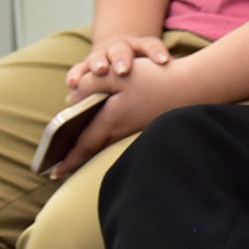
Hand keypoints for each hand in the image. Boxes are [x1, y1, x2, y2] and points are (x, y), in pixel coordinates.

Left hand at [51, 53, 195, 178]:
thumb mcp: (117, 74)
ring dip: (93, 145)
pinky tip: (109, 128)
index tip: (53, 173)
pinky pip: (122, 133)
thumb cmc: (155, 80)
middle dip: (77, 156)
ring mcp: (137, 127)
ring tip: (80, 148)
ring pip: (108, 140)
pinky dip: (109, 135)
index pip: (83, 146)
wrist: (195, 85)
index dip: (67, 160)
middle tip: (62, 166)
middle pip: (94, 146)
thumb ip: (91, 83)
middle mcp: (122, 129)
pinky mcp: (148, 121)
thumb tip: (72, 97)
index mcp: (110, 121)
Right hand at [65, 34, 169, 93]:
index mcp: (140, 46)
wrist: (120, 50)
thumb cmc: (142, 65)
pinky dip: (75, 75)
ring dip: (98, 65)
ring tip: (100, 72)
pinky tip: (73, 84)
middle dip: (123, 59)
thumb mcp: (154, 65)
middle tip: (124, 70)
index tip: (164, 61)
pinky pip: (78, 69)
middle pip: (122, 50)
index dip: (157, 52)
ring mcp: (102, 55)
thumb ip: (163, 73)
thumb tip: (184, 92)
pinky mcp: (85, 66)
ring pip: (98, 57)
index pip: (151, 45)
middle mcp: (120, 48)